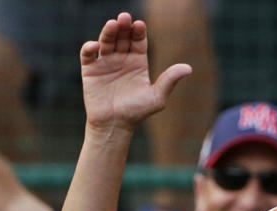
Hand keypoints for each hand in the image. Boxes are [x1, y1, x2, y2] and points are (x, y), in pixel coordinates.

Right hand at [79, 12, 190, 131]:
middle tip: (124, 18)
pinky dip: (89, 48)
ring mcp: (105, 63)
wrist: (114, 126)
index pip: (138, 40)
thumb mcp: (156, 98)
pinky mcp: (90, 71)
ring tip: (112, 25)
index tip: (139, 26)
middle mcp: (122, 59)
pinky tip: (95, 46)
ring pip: (106, 41)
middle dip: (123, 26)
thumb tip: (188, 68)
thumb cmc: (136, 113)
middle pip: (122, 37)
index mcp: (138, 61)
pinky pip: (88, 55)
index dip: (138, 32)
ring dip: (108, 32)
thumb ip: (169, 81)